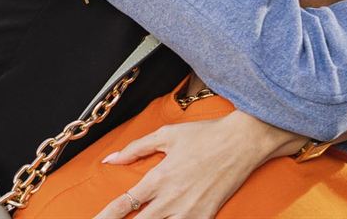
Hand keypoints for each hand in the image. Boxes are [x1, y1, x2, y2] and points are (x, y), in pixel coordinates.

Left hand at [94, 110, 292, 218]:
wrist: (242, 142)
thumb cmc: (204, 135)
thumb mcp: (166, 135)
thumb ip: (136, 148)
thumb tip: (111, 158)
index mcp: (158, 179)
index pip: (123, 205)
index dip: (105, 216)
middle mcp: (171, 200)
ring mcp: (189, 212)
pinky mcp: (206, 217)